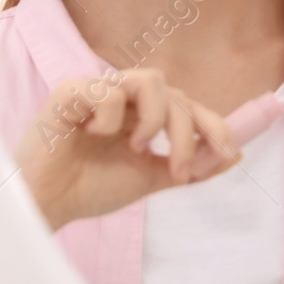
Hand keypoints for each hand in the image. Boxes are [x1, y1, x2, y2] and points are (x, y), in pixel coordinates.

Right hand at [13, 68, 238, 228]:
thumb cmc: (91, 187)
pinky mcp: (70, 91)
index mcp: (143, 113)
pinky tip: (93, 135)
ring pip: (151, 80)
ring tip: (136, 147)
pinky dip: (111, 117)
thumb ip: (189, 166)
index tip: (229, 152)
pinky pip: (107, 89)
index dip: (214, 124)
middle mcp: (125, 97)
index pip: (189, 106)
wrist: (48, 203)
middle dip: (187, 134)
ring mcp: (98, 90)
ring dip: (155, 118)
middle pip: (177, 96)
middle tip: (177, 171)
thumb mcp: (150, 178)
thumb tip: (235, 156)